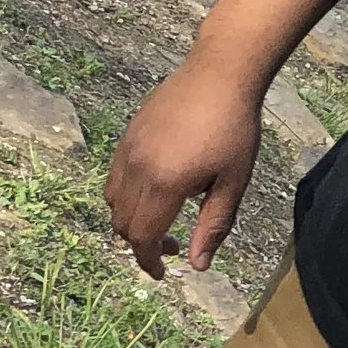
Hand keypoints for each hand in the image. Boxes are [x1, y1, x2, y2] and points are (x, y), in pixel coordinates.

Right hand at [104, 59, 263, 276]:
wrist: (219, 74)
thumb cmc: (235, 129)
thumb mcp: (233, 182)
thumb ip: (214, 225)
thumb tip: (197, 265)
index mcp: (165, 183)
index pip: (142, 237)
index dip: (149, 261)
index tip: (164, 274)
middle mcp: (137, 168)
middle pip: (122, 223)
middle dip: (141, 244)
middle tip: (172, 246)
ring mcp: (128, 150)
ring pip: (112, 201)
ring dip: (130, 220)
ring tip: (161, 220)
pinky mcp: (127, 136)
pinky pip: (113, 177)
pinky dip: (125, 196)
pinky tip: (155, 190)